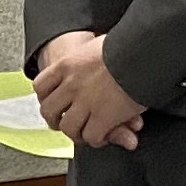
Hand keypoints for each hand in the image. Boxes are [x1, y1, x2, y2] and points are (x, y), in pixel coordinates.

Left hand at [31, 29, 145, 151]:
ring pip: (69, 128)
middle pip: (49, 110)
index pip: (41, 85)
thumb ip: (88, 54)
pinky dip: (96, 140)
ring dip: (76, 134)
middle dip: (56, 121)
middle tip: (65, 124)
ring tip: (84, 134)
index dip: (46, 98)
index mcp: (67, 64)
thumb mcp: (99, 45)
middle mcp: (72, 84)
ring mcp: (86, 102)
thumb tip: (88, 55)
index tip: (53, 103)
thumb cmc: (127, 45)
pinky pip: (91, 136)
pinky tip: (103, 136)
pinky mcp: (104, 117)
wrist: (144, 52)